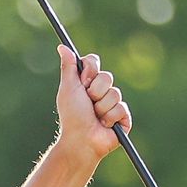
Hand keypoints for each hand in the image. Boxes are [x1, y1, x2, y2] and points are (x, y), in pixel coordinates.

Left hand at [55, 45, 130, 161]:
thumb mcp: (68, 89)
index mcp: (88, 82)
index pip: (94, 62)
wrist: (81, 140)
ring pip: (115, 93)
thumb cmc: (72, 116)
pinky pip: (121, 107)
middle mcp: (102, 91)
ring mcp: (114, 103)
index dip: (89, 71)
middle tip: (88, 102)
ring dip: (101, 107)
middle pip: (107, 76)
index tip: (83, 82)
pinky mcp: (124, 117)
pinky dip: (110, 117)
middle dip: (95, 91)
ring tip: (95, 117)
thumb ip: (68, 67)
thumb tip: (62, 47)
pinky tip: (104, 125)